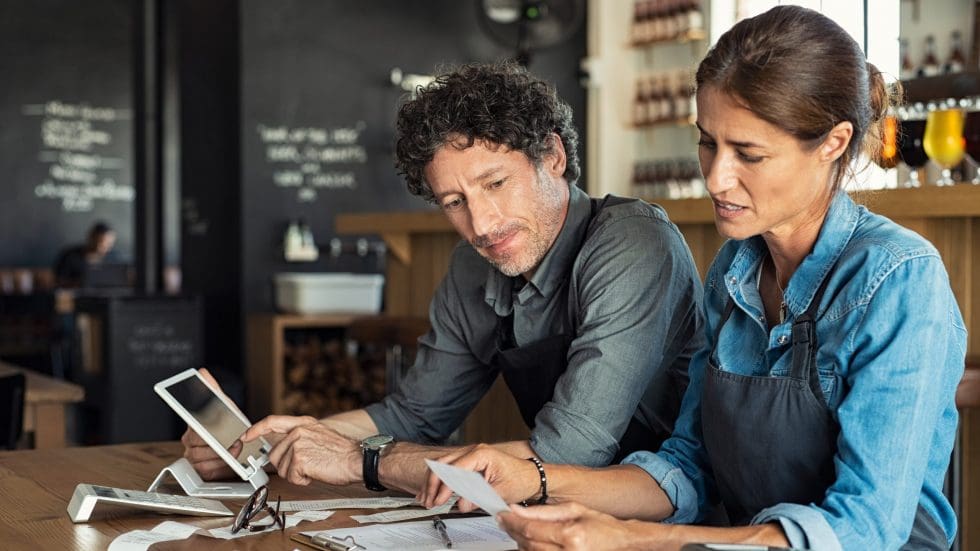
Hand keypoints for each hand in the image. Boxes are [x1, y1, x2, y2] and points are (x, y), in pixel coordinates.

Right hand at [180, 368, 239, 479]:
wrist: (238, 442)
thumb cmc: (228, 424)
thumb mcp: (223, 405)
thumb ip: (212, 390)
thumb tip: (202, 373)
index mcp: (192, 425)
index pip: (190, 426)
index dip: (199, 429)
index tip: (206, 431)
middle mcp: (189, 441)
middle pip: (197, 444)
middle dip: (216, 443)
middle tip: (232, 440)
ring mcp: (193, 456)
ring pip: (200, 458)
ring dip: (220, 455)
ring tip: (234, 449)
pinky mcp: (200, 469)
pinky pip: (205, 470)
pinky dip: (219, 466)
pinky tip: (228, 460)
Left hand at [242, 415, 360, 485]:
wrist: (357, 459)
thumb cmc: (342, 452)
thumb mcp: (319, 435)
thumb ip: (299, 437)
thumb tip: (282, 448)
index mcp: (303, 423)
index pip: (272, 422)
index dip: (256, 429)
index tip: (246, 436)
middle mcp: (298, 431)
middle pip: (274, 454)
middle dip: (286, 466)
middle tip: (306, 466)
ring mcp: (298, 444)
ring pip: (282, 468)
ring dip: (296, 474)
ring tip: (314, 467)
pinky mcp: (299, 459)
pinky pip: (291, 477)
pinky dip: (303, 480)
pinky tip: (315, 473)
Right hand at [419, 444, 539, 512]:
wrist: (532, 477)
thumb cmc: (521, 480)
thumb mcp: (500, 492)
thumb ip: (479, 497)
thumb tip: (461, 504)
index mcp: (481, 454)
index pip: (454, 469)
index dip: (444, 487)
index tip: (439, 500)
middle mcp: (474, 451)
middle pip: (443, 464)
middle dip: (433, 484)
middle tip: (429, 501)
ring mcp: (471, 455)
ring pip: (443, 465)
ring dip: (433, 482)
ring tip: (426, 499)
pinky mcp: (470, 463)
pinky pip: (449, 469)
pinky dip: (440, 480)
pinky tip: (433, 491)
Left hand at [498, 502, 644, 550]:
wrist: (621, 543)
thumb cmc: (601, 526)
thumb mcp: (573, 509)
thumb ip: (543, 512)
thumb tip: (517, 510)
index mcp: (570, 535)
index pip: (531, 529)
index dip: (512, 522)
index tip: (502, 515)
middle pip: (528, 544)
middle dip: (513, 532)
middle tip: (505, 521)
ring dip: (521, 542)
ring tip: (519, 530)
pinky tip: (531, 542)